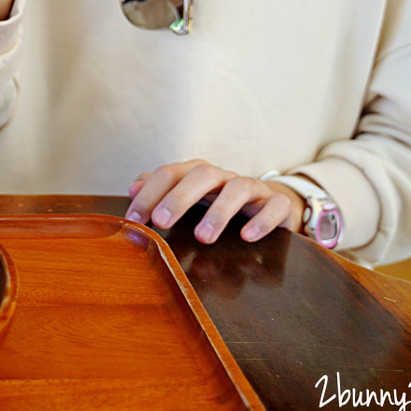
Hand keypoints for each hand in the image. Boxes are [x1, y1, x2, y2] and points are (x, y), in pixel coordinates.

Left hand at [125, 159, 303, 243]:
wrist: (271, 203)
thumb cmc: (220, 201)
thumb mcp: (190, 195)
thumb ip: (160, 190)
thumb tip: (132, 188)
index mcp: (198, 173)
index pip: (170, 174)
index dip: (149, 194)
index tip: (135, 220)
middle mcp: (224, 177)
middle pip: (202, 174)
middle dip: (179, 196)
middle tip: (162, 220)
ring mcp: (253, 189)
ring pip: (239, 188)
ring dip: (219, 212)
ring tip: (203, 237)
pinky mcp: (278, 204)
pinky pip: (274, 206)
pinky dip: (262, 221)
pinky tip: (247, 237)